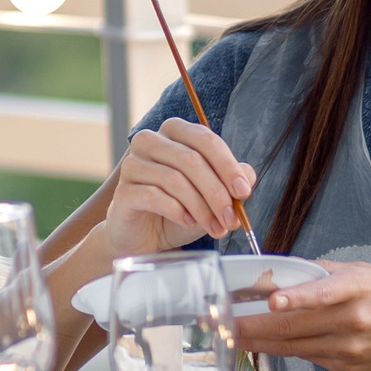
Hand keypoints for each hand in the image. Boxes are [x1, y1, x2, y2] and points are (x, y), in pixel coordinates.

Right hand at [108, 118, 256, 255]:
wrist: (145, 238)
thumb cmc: (180, 211)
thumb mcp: (212, 195)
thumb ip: (232, 181)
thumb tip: (247, 176)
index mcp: (174, 132)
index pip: (205, 140)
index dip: (228, 166)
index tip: (244, 192)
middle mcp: (149, 141)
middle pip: (191, 160)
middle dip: (217, 193)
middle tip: (231, 219)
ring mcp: (133, 164)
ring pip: (175, 180)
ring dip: (201, 208)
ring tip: (213, 227)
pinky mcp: (123, 191)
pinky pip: (154, 196)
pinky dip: (177, 211)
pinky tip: (187, 222)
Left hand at [233, 261, 370, 370]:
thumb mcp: (368, 273)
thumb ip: (326, 271)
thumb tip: (285, 271)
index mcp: (358, 288)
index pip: (324, 292)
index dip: (297, 298)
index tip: (273, 302)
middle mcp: (353, 319)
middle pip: (294, 326)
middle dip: (253, 326)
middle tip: (223, 323)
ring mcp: (349, 348)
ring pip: (293, 346)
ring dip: (258, 342)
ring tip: (231, 335)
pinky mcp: (346, 367)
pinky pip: (306, 357)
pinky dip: (284, 350)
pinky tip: (264, 345)